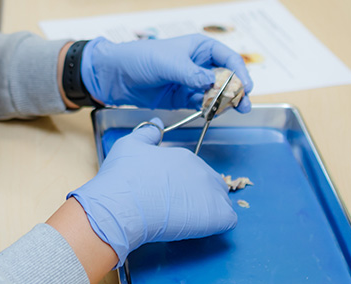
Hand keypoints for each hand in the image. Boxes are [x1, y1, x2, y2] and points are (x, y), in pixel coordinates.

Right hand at [68, 119, 236, 265]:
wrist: (121, 205)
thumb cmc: (122, 177)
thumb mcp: (129, 145)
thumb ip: (147, 133)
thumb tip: (156, 122)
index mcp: (183, 157)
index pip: (194, 171)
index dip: (183, 185)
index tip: (168, 194)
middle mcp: (201, 171)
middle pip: (212, 184)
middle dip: (201, 196)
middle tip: (179, 209)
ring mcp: (211, 193)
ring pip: (222, 202)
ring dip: (210, 211)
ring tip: (187, 222)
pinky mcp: (216, 215)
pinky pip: (228, 220)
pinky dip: (217, 224)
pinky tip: (198, 229)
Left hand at [80, 34, 253, 109]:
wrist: (115, 75)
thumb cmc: (139, 58)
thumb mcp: (167, 62)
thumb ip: (190, 73)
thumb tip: (211, 82)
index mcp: (199, 47)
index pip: (228, 58)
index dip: (240, 72)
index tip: (246, 87)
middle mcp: (199, 64)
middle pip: (227, 77)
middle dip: (237, 90)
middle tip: (244, 105)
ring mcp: (192, 82)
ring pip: (216, 93)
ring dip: (225, 102)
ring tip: (232, 111)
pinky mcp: (183, 98)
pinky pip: (202, 104)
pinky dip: (209, 109)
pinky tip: (213, 114)